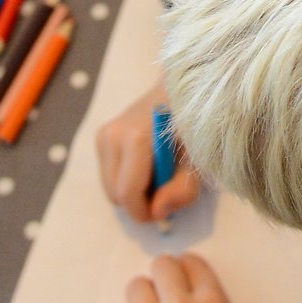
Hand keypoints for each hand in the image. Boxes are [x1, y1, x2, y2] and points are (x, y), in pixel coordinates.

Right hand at [96, 87, 200, 222]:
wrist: (180, 89)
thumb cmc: (195, 122)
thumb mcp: (199, 158)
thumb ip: (182, 189)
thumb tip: (157, 213)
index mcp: (136, 138)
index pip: (127, 194)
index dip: (145, 212)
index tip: (165, 210)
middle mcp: (113, 135)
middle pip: (116, 195)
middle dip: (140, 202)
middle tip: (166, 188)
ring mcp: (104, 134)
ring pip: (110, 188)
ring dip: (133, 191)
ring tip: (159, 173)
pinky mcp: (102, 136)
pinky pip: (109, 175)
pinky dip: (126, 178)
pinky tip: (147, 163)